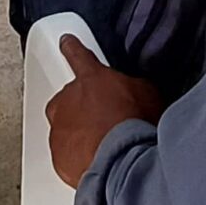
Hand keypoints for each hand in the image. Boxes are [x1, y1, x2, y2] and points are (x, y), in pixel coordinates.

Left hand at [46, 40, 162, 187]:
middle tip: (104, 118)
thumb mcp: (146, 92)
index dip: (72, 48)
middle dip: (82, 106)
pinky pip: (65, 153)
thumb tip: (136, 90)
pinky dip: (77, 157)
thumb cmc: (134, 125)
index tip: (66, 43)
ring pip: (64, 126)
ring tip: (103, 145)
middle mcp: (68, 100)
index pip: (78, 55)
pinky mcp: (58, 156)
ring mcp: (60, 129)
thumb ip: (132, 85)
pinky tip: (98, 161)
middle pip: (67, 98)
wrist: (121, 161)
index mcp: (90, 78)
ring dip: (79, 132)